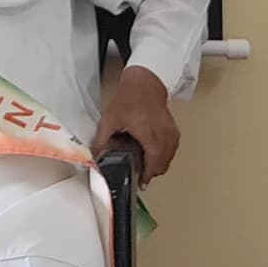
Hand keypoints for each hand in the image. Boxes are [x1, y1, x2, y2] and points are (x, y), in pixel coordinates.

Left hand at [96, 64, 180, 181]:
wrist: (145, 83)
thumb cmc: (130, 98)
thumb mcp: (110, 119)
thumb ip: (102, 140)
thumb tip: (94, 155)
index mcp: (149, 134)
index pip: (153, 164)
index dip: (147, 176)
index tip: (140, 183)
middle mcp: (163, 135)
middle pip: (162, 165)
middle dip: (151, 172)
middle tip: (140, 174)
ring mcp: (171, 133)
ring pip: (169, 159)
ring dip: (159, 165)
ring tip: (146, 166)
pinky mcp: (173, 130)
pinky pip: (172, 150)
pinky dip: (164, 156)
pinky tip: (154, 154)